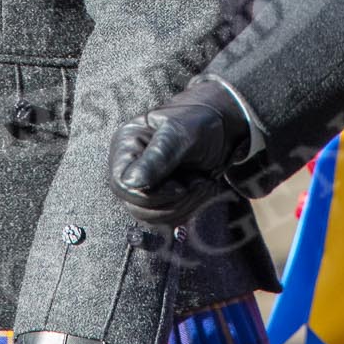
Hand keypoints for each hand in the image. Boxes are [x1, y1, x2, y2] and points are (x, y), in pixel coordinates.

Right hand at [104, 77, 249, 224]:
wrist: (222, 129)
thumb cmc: (200, 123)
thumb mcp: (181, 134)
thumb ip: (157, 156)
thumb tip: (130, 182)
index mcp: (126, 144)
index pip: (121, 184)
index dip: (150, 193)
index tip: (180, 184)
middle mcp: (130, 166)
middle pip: (137, 206)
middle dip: (173, 199)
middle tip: (195, 180)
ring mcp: (143, 183)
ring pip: (152, 217)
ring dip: (184, 204)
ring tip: (199, 181)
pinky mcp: (158, 197)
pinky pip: (166, 219)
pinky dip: (188, 208)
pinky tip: (197, 188)